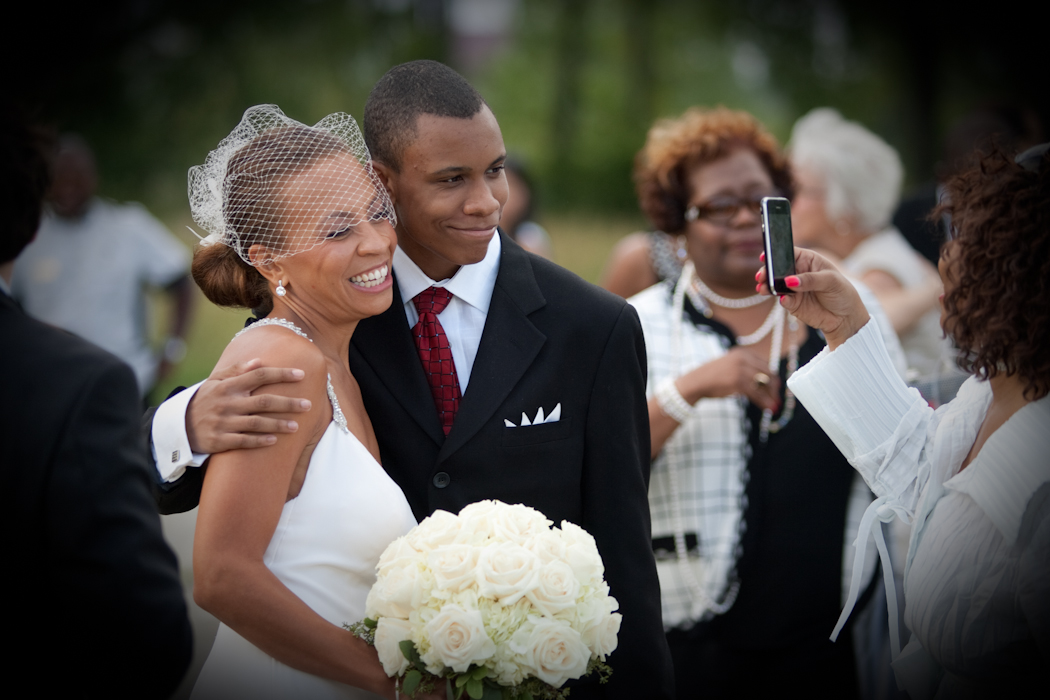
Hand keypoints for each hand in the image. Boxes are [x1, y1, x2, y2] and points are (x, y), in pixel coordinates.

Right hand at [185, 358, 311, 452]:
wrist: (179, 426)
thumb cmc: (204, 400)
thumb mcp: (215, 381)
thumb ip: (236, 370)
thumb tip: (260, 361)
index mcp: (228, 386)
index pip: (259, 376)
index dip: (281, 374)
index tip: (301, 374)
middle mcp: (227, 403)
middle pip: (263, 401)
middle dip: (288, 403)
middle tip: (308, 404)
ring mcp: (223, 423)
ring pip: (256, 423)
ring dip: (278, 424)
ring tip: (297, 426)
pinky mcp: (219, 441)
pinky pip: (243, 441)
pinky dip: (259, 440)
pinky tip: (274, 441)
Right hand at [679, 346, 780, 412]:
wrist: (696, 382)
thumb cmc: (714, 377)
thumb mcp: (732, 366)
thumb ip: (747, 370)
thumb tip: (767, 382)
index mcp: (743, 352)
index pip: (765, 364)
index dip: (773, 378)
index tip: (775, 389)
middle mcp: (743, 357)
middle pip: (767, 373)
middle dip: (773, 388)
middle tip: (775, 399)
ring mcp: (740, 368)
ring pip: (764, 383)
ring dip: (770, 396)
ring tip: (773, 406)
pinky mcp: (737, 381)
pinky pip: (756, 392)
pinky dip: (763, 401)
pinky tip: (767, 407)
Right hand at [757, 248, 869, 349]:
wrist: (846, 318)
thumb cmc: (842, 293)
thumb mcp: (831, 281)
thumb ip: (810, 279)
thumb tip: (790, 281)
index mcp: (808, 260)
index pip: (788, 253)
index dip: (776, 253)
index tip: (765, 256)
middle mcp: (798, 273)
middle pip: (778, 269)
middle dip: (767, 272)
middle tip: (762, 276)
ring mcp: (794, 289)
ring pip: (775, 285)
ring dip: (767, 286)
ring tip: (763, 288)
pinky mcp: (793, 304)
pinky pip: (783, 300)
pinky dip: (781, 300)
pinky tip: (783, 299)